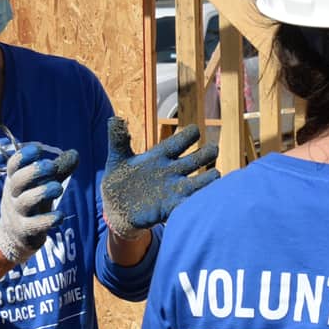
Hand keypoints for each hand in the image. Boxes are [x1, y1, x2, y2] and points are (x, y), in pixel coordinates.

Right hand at [0, 141, 78, 263]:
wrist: (15, 235)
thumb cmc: (31, 201)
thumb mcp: (41, 183)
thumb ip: (58, 169)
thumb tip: (74, 153)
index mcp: (15, 179)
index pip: (13, 165)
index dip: (23, 156)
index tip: (38, 149)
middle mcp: (13, 195)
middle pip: (18, 180)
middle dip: (35, 171)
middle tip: (52, 166)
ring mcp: (18, 213)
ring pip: (26, 201)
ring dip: (43, 192)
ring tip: (59, 188)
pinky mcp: (25, 230)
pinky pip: (34, 224)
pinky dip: (48, 220)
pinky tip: (60, 215)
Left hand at [99, 117, 218, 233]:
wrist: (116, 210)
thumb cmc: (119, 181)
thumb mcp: (117, 158)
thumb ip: (117, 139)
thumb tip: (115, 119)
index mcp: (161, 155)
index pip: (181, 140)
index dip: (190, 134)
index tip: (195, 131)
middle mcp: (173, 171)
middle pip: (200, 157)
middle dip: (209, 152)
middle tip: (212, 150)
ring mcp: (175, 190)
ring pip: (203, 182)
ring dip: (209, 179)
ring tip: (214, 175)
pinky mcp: (172, 208)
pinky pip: (191, 204)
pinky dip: (198, 203)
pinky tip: (202, 201)